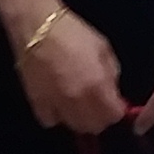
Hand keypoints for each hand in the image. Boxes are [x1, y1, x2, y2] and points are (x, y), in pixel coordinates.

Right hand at [13, 7, 130, 135]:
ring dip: (80, 118)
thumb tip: (112, 92)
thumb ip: (111, 73)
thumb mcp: (102, 47)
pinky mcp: (37, 103)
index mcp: (97, 84)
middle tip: (97, 103)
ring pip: (74, 126)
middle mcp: (77, 100)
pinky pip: (51, 121)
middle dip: (100, 117)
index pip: (114, 116)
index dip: (116, 110)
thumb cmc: (73, 32)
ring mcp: (56, 104)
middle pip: (95, 126)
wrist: (37, 27)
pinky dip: (57, 116)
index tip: (114, 103)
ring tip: (78, 104)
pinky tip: (58, 103)